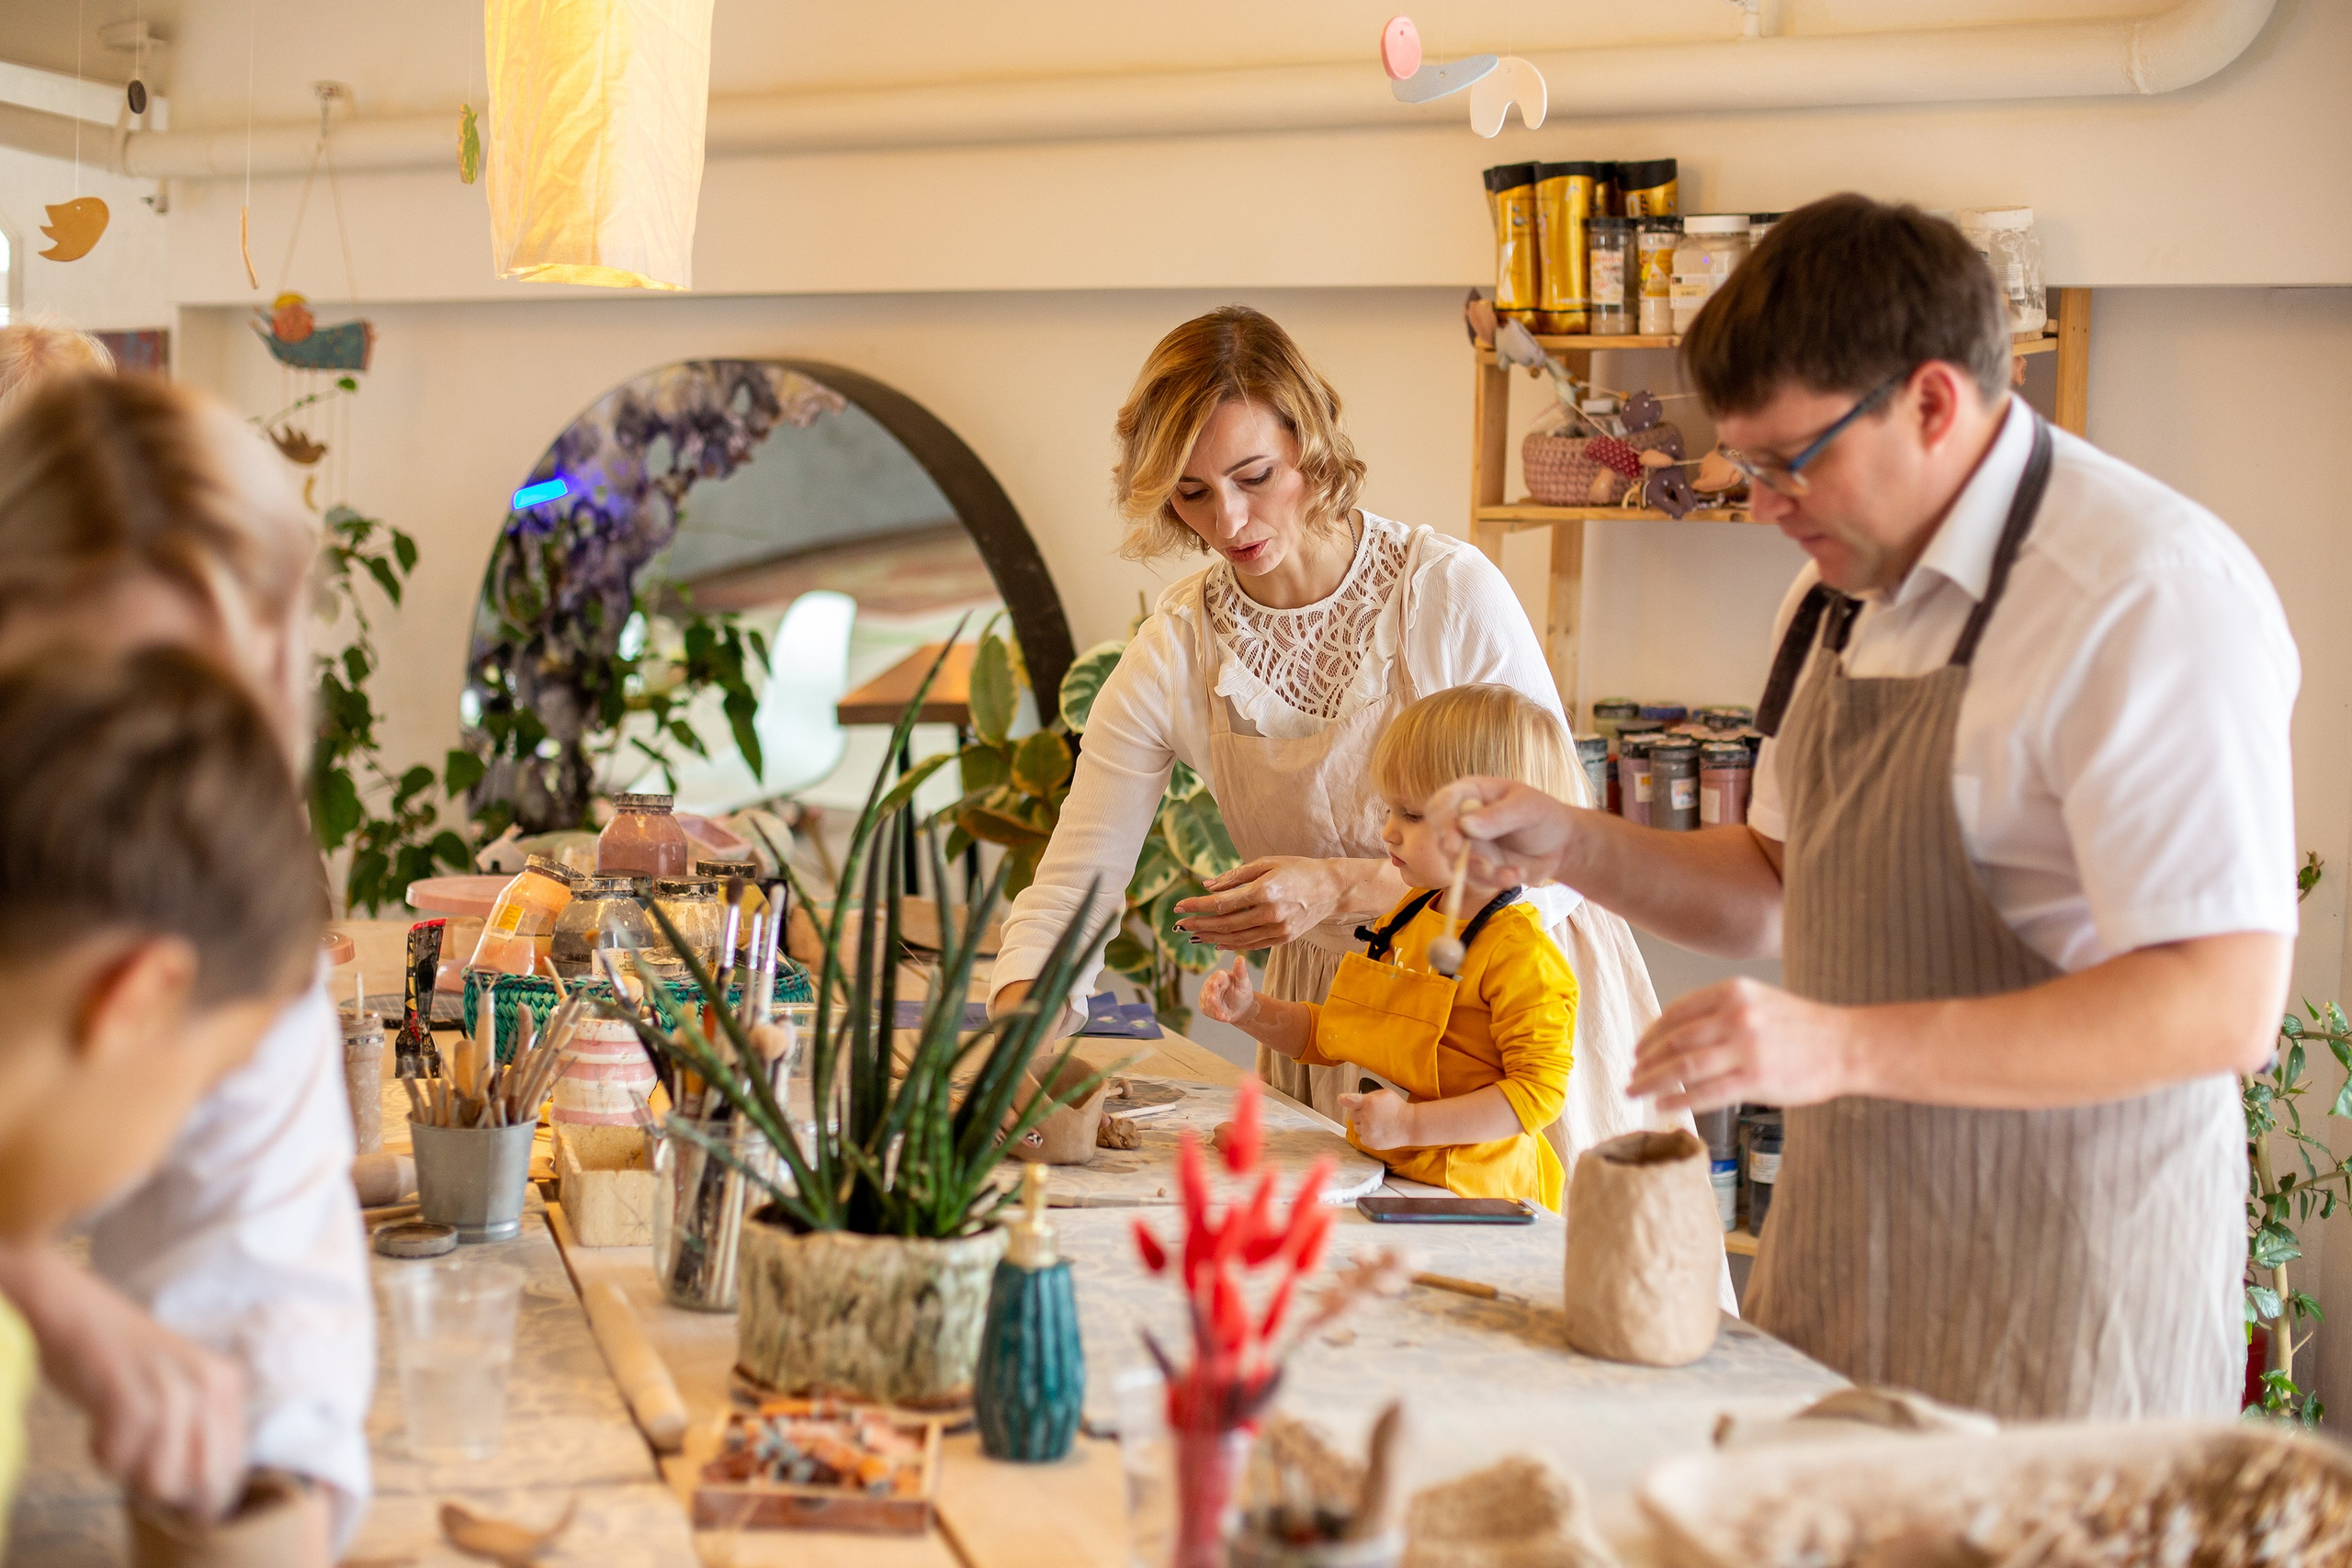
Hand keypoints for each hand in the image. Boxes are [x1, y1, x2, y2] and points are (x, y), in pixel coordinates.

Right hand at [2, 1247, 248, 1518]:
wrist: (78, 1314)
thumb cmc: (122, 1358)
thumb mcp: (181, 1385)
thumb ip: (200, 1427)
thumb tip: (207, 1492)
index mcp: (226, 1383)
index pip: (232, 1465)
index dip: (203, 1493)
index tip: (174, 1494)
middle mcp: (208, 1385)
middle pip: (201, 1480)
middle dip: (166, 1486)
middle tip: (137, 1461)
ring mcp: (171, 1391)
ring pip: (160, 1479)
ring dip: (129, 1470)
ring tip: (117, 1437)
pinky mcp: (129, 1398)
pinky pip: (118, 1463)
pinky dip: (102, 1455)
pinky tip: (98, 1424)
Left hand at [1173, 857, 1344, 950]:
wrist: (1331, 888)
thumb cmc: (1297, 869)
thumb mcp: (1266, 863)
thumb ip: (1235, 876)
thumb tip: (1207, 886)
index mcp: (1264, 891)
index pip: (1221, 903)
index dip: (1197, 906)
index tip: (1179, 906)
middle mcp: (1270, 913)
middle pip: (1224, 924)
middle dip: (1198, 924)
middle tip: (1179, 924)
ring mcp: (1277, 929)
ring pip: (1235, 938)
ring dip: (1210, 938)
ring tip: (1192, 935)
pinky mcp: (1283, 938)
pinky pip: (1251, 945)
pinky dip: (1231, 944)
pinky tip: (1216, 942)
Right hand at [1196, 956, 1257, 1027]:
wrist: (1241, 1008)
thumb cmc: (1243, 992)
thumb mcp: (1244, 983)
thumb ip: (1241, 971)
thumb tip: (1240, 957)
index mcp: (1220, 975)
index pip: (1216, 977)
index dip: (1215, 981)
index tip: (1214, 984)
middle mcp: (1211, 983)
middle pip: (1209, 990)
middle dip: (1212, 997)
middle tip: (1213, 1000)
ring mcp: (1206, 995)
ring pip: (1207, 1002)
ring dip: (1215, 1009)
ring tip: (1225, 1016)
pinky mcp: (1205, 1005)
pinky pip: (1208, 1010)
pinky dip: (1215, 1015)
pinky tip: (1224, 1018)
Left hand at [1338, 1087, 1417, 1150]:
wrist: (1409, 1125)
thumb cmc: (1397, 1108)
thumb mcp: (1385, 1094)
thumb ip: (1368, 1096)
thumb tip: (1355, 1099)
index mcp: (1369, 1102)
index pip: (1351, 1100)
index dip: (1344, 1099)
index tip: (1341, 1099)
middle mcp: (1366, 1116)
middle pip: (1351, 1114)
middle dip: (1359, 1113)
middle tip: (1372, 1114)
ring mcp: (1367, 1130)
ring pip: (1356, 1126)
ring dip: (1363, 1124)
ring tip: (1378, 1123)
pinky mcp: (1369, 1141)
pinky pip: (1361, 1136)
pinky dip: (1367, 1134)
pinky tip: (1378, 1130)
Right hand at [1425, 777, 1579, 888]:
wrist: (1561, 845)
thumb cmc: (1544, 815)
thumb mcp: (1527, 808)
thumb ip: (1498, 816)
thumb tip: (1464, 825)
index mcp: (1470, 794)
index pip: (1442, 803)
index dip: (1442, 822)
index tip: (1453, 843)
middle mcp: (1462, 819)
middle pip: (1441, 836)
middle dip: (1458, 855)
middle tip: (1483, 865)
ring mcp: (1469, 845)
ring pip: (1456, 863)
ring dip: (1482, 873)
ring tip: (1512, 874)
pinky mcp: (1477, 868)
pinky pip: (1475, 880)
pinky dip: (1496, 882)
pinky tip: (1518, 875)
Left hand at [1627, 976, 1859, 1113]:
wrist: (1847, 1046)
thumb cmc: (1804, 1028)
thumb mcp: (1759, 1001)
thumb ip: (1721, 1011)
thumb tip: (1678, 1036)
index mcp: (1732, 992)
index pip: (1676, 1013)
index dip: (1651, 1034)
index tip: (1637, 1051)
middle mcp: (1735, 1016)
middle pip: (1674, 1041)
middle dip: (1645, 1061)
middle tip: (1630, 1076)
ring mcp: (1745, 1048)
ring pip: (1683, 1067)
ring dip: (1652, 1082)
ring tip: (1635, 1092)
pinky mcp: (1755, 1079)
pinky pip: (1706, 1092)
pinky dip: (1678, 1100)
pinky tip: (1663, 1106)